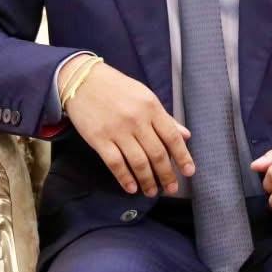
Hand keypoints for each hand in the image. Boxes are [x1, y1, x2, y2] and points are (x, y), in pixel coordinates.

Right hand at [60, 59, 194, 196]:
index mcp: (151, 107)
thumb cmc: (116, 87)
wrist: (82, 80)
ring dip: (147, 180)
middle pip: (157, 153)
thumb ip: (165, 117)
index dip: (183, 157)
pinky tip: (131, 187)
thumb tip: (186, 135)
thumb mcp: (144, 96)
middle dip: (166, 175)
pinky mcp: (99, 139)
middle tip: (171, 188)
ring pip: (138, 162)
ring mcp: (117, 130)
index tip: (189, 172)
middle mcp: (137, 119)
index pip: (172, 137)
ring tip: (152, 192)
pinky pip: (115, 163)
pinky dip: (125, 178)